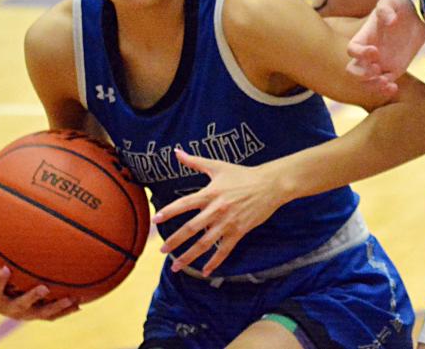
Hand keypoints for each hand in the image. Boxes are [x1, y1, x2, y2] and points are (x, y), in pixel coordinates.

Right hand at [0, 230, 78, 320]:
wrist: (1, 305)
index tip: (6, 269)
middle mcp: (8, 309)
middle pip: (19, 307)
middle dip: (31, 299)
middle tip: (44, 288)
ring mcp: (24, 315)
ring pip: (41, 314)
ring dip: (55, 307)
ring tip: (70, 298)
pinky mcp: (37, 316)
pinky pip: (52, 316)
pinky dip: (65, 311)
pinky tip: (80, 304)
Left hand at [153, 149, 285, 276]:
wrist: (269, 184)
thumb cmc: (242, 174)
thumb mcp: (218, 166)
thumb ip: (195, 161)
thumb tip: (176, 151)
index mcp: (210, 193)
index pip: (184, 204)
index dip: (169, 211)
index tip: (155, 219)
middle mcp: (216, 210)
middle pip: (191, 228)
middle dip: (174, 241)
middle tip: (161, 251)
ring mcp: (228, 223)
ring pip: (204, 244)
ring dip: (189, 256)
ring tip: (175, 266)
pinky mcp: (239, 232)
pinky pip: (224, 251)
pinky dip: (214, 262)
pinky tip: (205, 272)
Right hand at [346, 0, 424, 96]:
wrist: (416, 20)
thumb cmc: (399, 7)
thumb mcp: (393, 1)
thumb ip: (386, 7)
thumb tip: (390, 21)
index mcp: (365, 37)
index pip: (352, 49)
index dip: (359, 53)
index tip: (375, 51)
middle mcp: (368, 53)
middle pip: (353, 70)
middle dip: (361, 75)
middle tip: (377, 70)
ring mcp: (379, 64)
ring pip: (366, 82)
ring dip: (372, 86)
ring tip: (386, 82)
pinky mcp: (392, 71)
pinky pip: (384, 85)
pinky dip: (385, 90)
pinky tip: (394, 87)